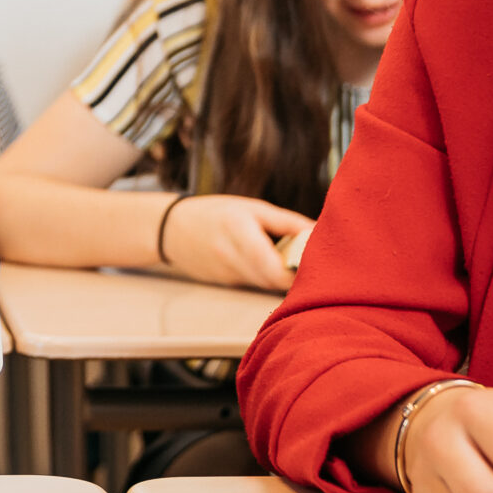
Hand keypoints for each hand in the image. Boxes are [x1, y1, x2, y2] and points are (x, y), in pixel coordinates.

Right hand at [157, 196, 311, 291]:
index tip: (316, 262)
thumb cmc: (215, 213)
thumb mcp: (252, 208)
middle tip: (313, 264)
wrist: (172, 229)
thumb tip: (321, 233)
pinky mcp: (228, 284)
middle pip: (274, 280)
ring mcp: (227, 274)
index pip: (275, 266)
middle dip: (295, 275)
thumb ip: (287, 222)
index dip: (298, 270)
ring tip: (292, 263)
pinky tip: (270, 266)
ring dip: (283, 278)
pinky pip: (256, 284)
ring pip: (267, 285)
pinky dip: (268, 278)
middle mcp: (231, 256)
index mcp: (238, 231)